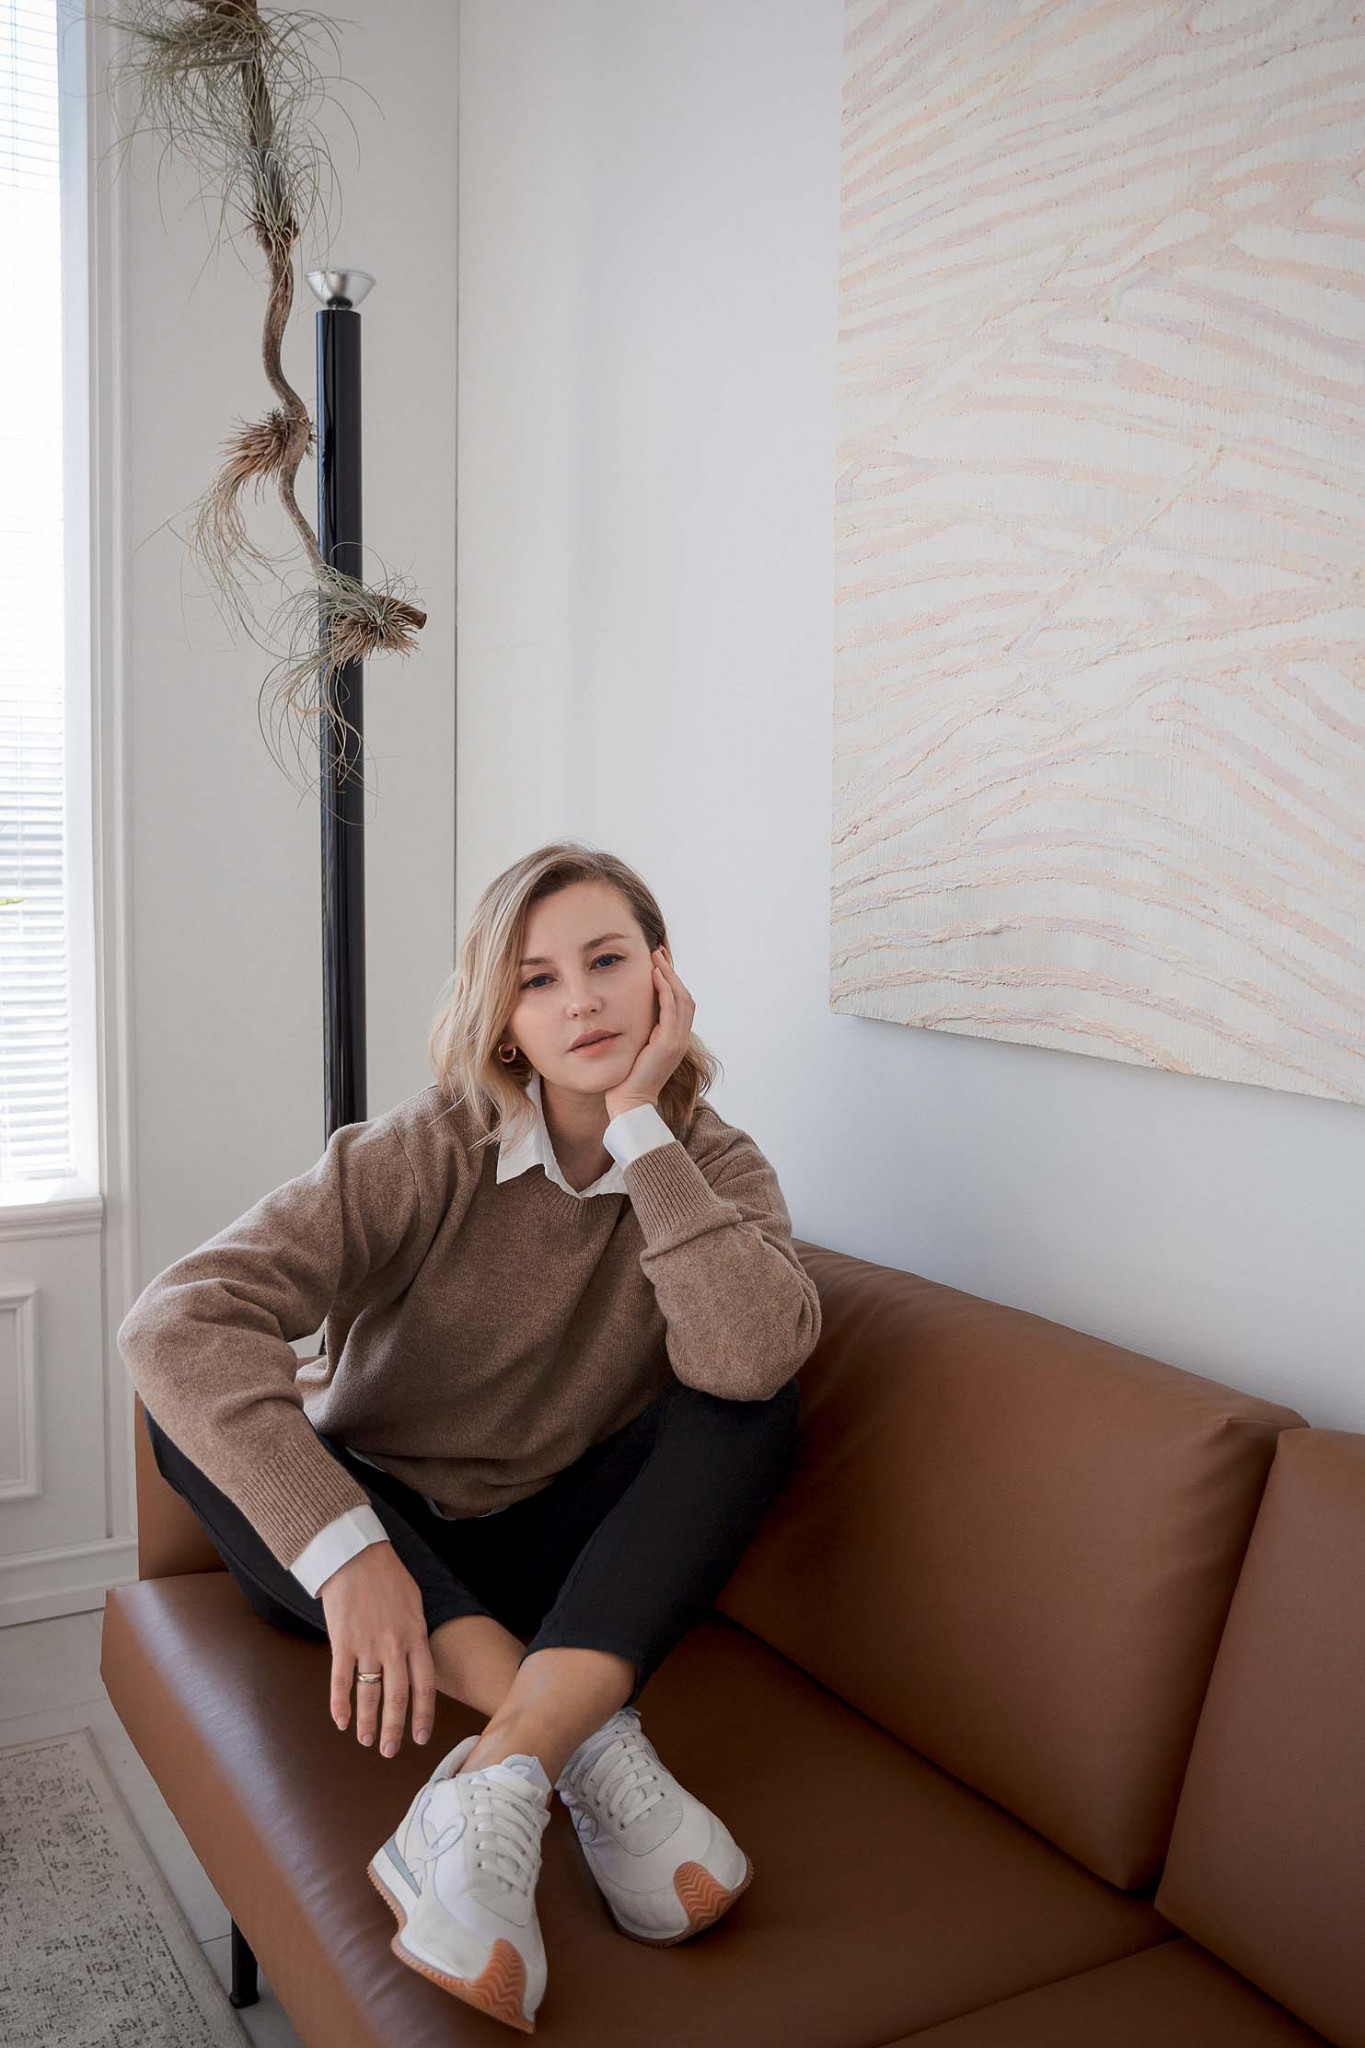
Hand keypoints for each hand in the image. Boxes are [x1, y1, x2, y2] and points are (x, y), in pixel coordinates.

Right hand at [320, 1539, 436, 1756]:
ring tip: (368, 1741)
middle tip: (390, 1751)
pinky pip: (341, 1681)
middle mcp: (394, 1645)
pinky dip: (341, 1705)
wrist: (355, 1556)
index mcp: (415, 1636)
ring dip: (368, 1722)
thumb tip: (417, 1657)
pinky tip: (341, 1722)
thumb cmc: (387, 1576)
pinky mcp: (342, 1642)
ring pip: (370, 1694)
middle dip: (395, 1728)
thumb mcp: (413, 1603)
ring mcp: (367, 1645)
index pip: (424, 1685)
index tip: (420, 1737)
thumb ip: (416, 1633)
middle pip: (397, 1697)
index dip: (423, 1715)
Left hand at [605, 946, 695, 1118]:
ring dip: (669, 975)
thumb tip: (628, 1011)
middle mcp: (680, 1039)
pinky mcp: (668, 1044)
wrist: (630, 1102)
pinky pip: (671, 1010)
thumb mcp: (636, 1048)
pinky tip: (655, 976)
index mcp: (674, 1039)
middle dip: (672, 972)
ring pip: (681, 999)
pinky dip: (666, 990)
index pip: (680, 1003)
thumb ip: (640, 1031)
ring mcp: (677, 1041)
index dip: (672, 981)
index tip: (658, 963)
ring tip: (656, 958)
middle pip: (684, 997)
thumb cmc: (627, 1078)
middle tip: (658, 953)